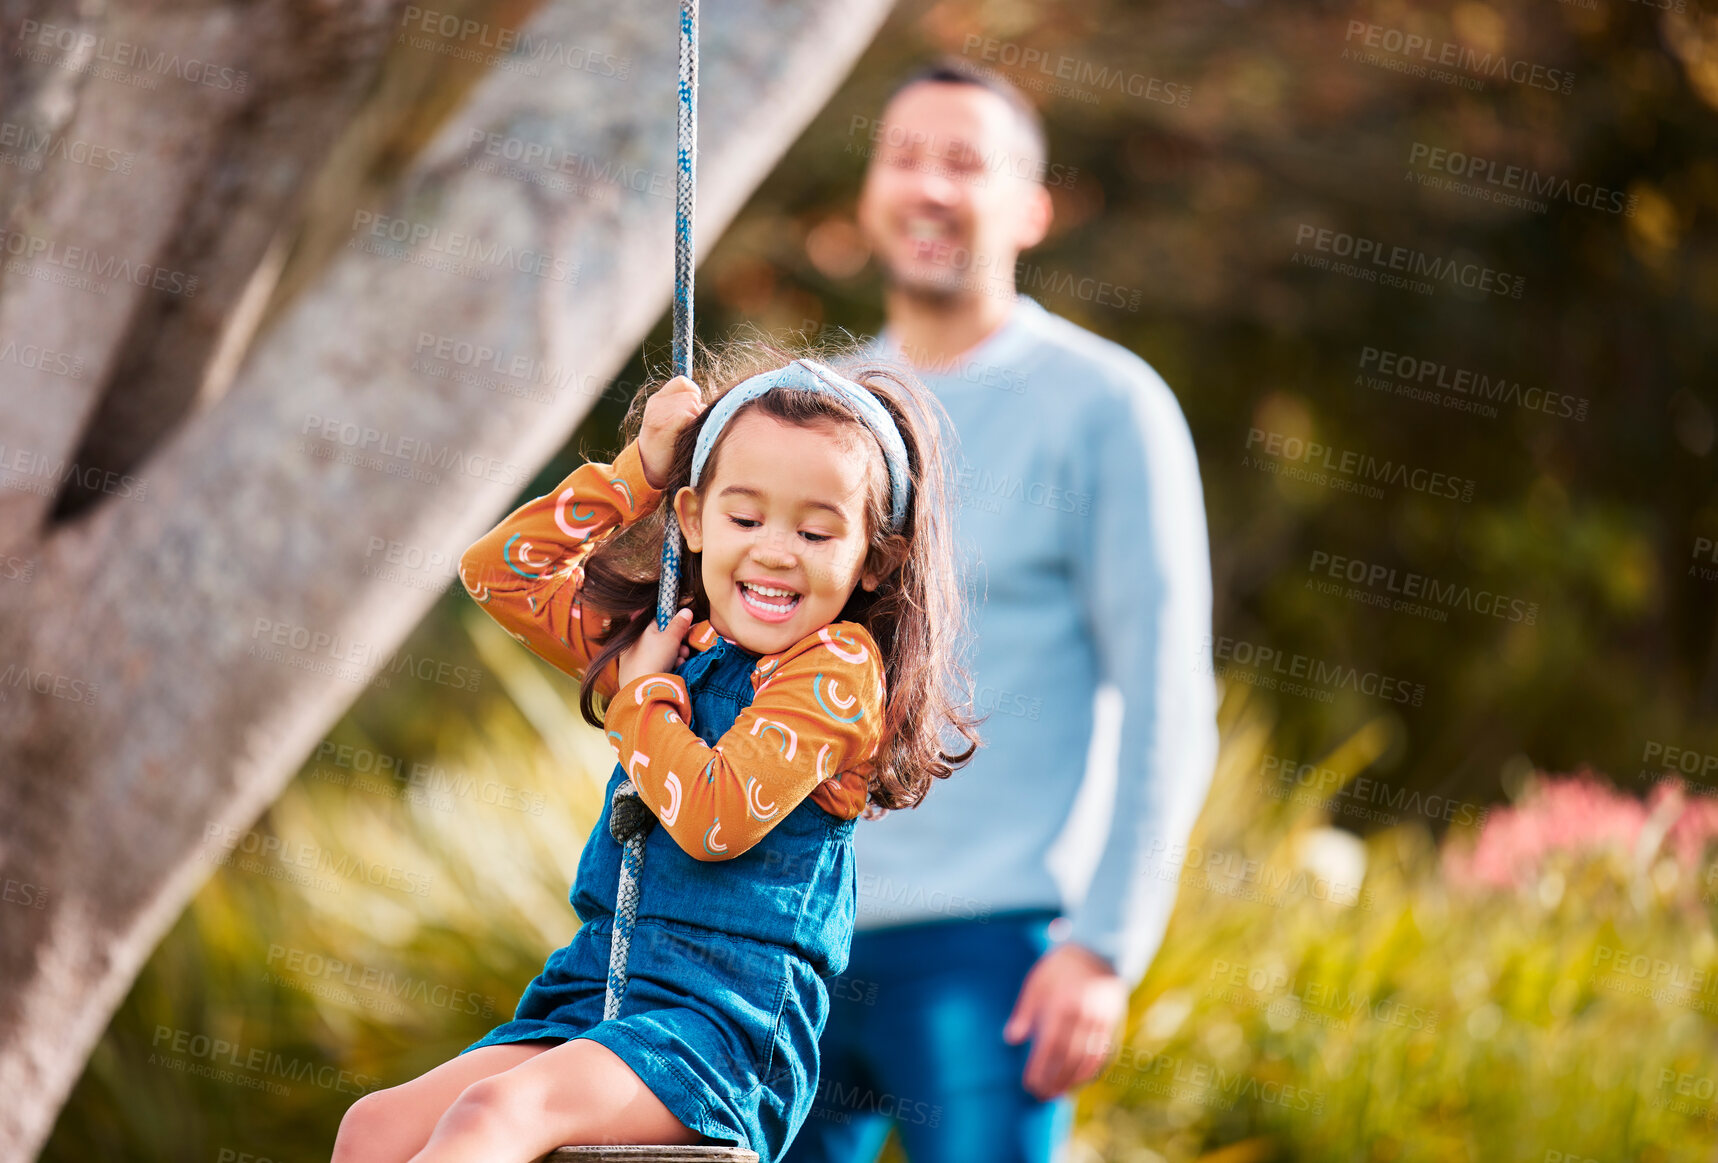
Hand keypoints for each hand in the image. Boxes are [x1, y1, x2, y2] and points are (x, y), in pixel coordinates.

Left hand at [617, 607, 693, 687]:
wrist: (643, 688)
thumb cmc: (655, 657)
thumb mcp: (671, 637)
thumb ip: (679, 623)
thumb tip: (686, 610)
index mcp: (636, 632)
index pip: (657, 621)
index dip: (673, 625)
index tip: (683, 629)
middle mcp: (633, 645)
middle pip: (661, 639)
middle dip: (677, 643)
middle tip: (684, 649)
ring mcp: (634, 661)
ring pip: (660, 653)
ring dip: (675, 655)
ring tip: (681, 660)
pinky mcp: (638, 675)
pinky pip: (656, 665)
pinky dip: (667, 666)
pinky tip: (674, 669)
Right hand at [639, 375, 703, 489]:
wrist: (649, 469)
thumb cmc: (666, 447)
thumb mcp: (669, 422)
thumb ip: (683, 407)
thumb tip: (708, 403)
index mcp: (657, 399)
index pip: (683, 382)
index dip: (693, 394)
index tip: (691, 411)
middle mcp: (656, 403)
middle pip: (692, 395)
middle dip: (696, 411)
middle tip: (686, 430)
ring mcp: (659, 412)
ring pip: (693, 405)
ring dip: (695, 420)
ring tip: (684, 435)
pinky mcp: (665, 424)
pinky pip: (689, 416)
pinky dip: (691, 427)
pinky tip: (683, 438)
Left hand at [1002, 941, 1128, 1099]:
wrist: (1099, 951)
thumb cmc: (1060, 968)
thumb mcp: (1037, 982)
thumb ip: (1024, 1011)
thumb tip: (1011, 1039)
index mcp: (1061, 1004)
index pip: (1049, 1046)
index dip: (1040, 1068)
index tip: (1029, 1085)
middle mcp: (1083, 1015)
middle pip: (1068, 1057)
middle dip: (1054, 1080)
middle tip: (1041, 1096)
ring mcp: (1100, 1021)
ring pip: (1086, 1059)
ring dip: (1071, 1081)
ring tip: (1057, 1094)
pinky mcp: (1111, 1024)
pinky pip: (1102, 1053)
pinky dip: (1090, 1071)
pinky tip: (1079, 1081)